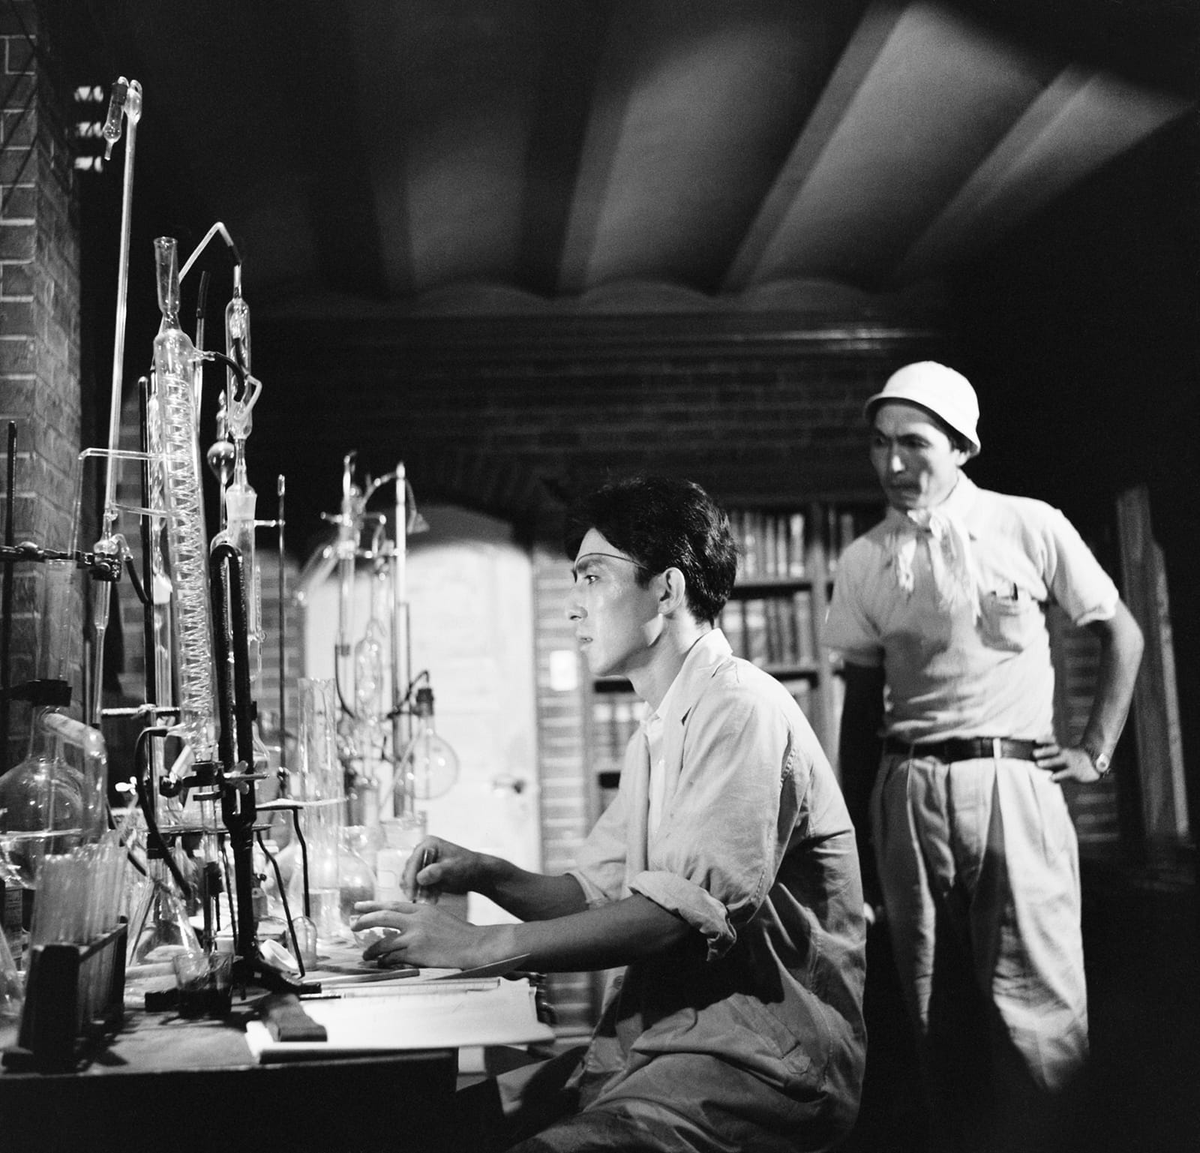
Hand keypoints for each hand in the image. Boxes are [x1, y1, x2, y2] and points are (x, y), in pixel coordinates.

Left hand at [352, 899, 487, 968]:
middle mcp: (416, 920)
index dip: (373, 905)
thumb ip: (420, 917)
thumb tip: (404, 922)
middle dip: (364, 921)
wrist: (473, 945)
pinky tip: (382, 963)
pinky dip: (384, 961)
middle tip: (353, 925)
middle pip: (382, 917)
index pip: (392, 904)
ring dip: (371, 949)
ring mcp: (415, 936)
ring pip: (383, 941)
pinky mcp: (416, 952)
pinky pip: (393, 957)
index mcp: (422, 909)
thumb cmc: (460, 933)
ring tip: (365, 955)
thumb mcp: (439, 916)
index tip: (359, 907)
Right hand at [401, 835, 484, 900]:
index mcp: (429, 844)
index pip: (413, 861)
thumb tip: (420, 877)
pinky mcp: (428, 873)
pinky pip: (419, 884)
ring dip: (419, 891)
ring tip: (429, 899)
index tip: (411, 893)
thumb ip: (436, 872)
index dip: (410, 878)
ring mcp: (425, 862)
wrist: (478, 874)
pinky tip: (433, 898)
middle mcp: (424, 851)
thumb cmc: (468, 866)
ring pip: (413, 879)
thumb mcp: (452, 869)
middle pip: (410, 870)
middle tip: (417, 898)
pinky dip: (424, 892)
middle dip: (414, 886)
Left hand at [1032, 741, 1101, 783]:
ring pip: (1059, 761)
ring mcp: (1071, 763)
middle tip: (1033, 753)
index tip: (1036, 740)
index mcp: (1062, 749)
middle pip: (1055, 750)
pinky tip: (1051, 778)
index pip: (1053, 741)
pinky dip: (1059, 775)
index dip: (1045, 740)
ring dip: (1049, 762)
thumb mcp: (1063, 756)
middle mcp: (1066, 754)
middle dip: (1045, 751)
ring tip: (1038, 764)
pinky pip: (1066, 773)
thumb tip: (1033, 757)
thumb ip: (1051, 757)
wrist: (1094, 766)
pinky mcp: (1075, 772)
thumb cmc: (1073, 761)